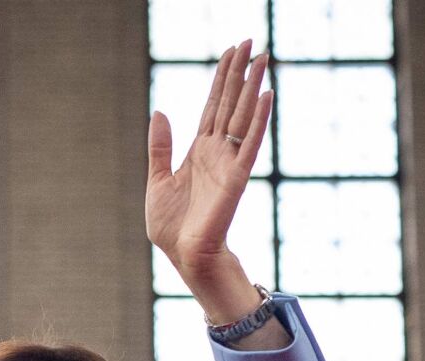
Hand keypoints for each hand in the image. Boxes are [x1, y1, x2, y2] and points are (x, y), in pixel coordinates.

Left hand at [146, 39, 273, 321]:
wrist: (182, 255)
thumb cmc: (171, 226)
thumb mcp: (157, 180)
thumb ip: (160, 147)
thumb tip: (160, 111)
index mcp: (198, 151)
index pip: (213, 106)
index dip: (221, 79)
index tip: (231, 51)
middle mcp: (217, 151)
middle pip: (230, 103)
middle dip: (239, 73)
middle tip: (251, 41)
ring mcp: (229, 162)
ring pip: (243, 116)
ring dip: (253, 87)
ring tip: (263, 58)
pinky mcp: (237, 177)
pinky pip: (251, 143)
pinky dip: (260, 120)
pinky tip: (267, 96)